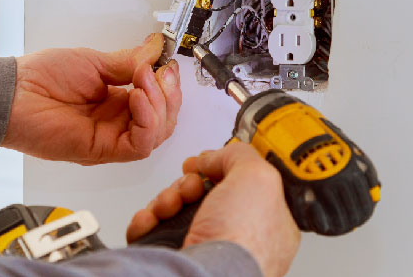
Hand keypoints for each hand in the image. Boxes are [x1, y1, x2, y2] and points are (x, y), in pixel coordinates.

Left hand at [1, 33, 181, 164]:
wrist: (13, 94)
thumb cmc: (41, 78)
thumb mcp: (93, 62)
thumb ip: (128, 62)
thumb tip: (155, 49)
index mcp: (116, 101)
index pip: (158, 101)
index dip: (167, 85)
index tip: (166, 63)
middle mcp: (117, 122)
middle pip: (164, 121)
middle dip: (170, 95)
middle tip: (160, 72)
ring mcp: (111, 137)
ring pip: (157, 134)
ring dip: (160, 105)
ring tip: (144, 80)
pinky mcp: (102, 150)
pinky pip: (139, 145)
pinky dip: (147, 121)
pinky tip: (138, 98)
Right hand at [126, 143, 300, 276]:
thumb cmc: (242, 242)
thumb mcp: (258, 177)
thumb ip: (240, 155)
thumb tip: (214, 156)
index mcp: (267, 222)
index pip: (241, 184)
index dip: (221, 169)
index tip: (208, 161)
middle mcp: (235, 237)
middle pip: (202, 193)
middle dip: (187, 183)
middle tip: (189, 187)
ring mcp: (203, 249)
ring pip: (176, 209)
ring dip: (165, 198)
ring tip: (169, 205)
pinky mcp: (174, 257)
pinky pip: (153, 229)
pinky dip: (146, 220)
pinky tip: (151, 219)